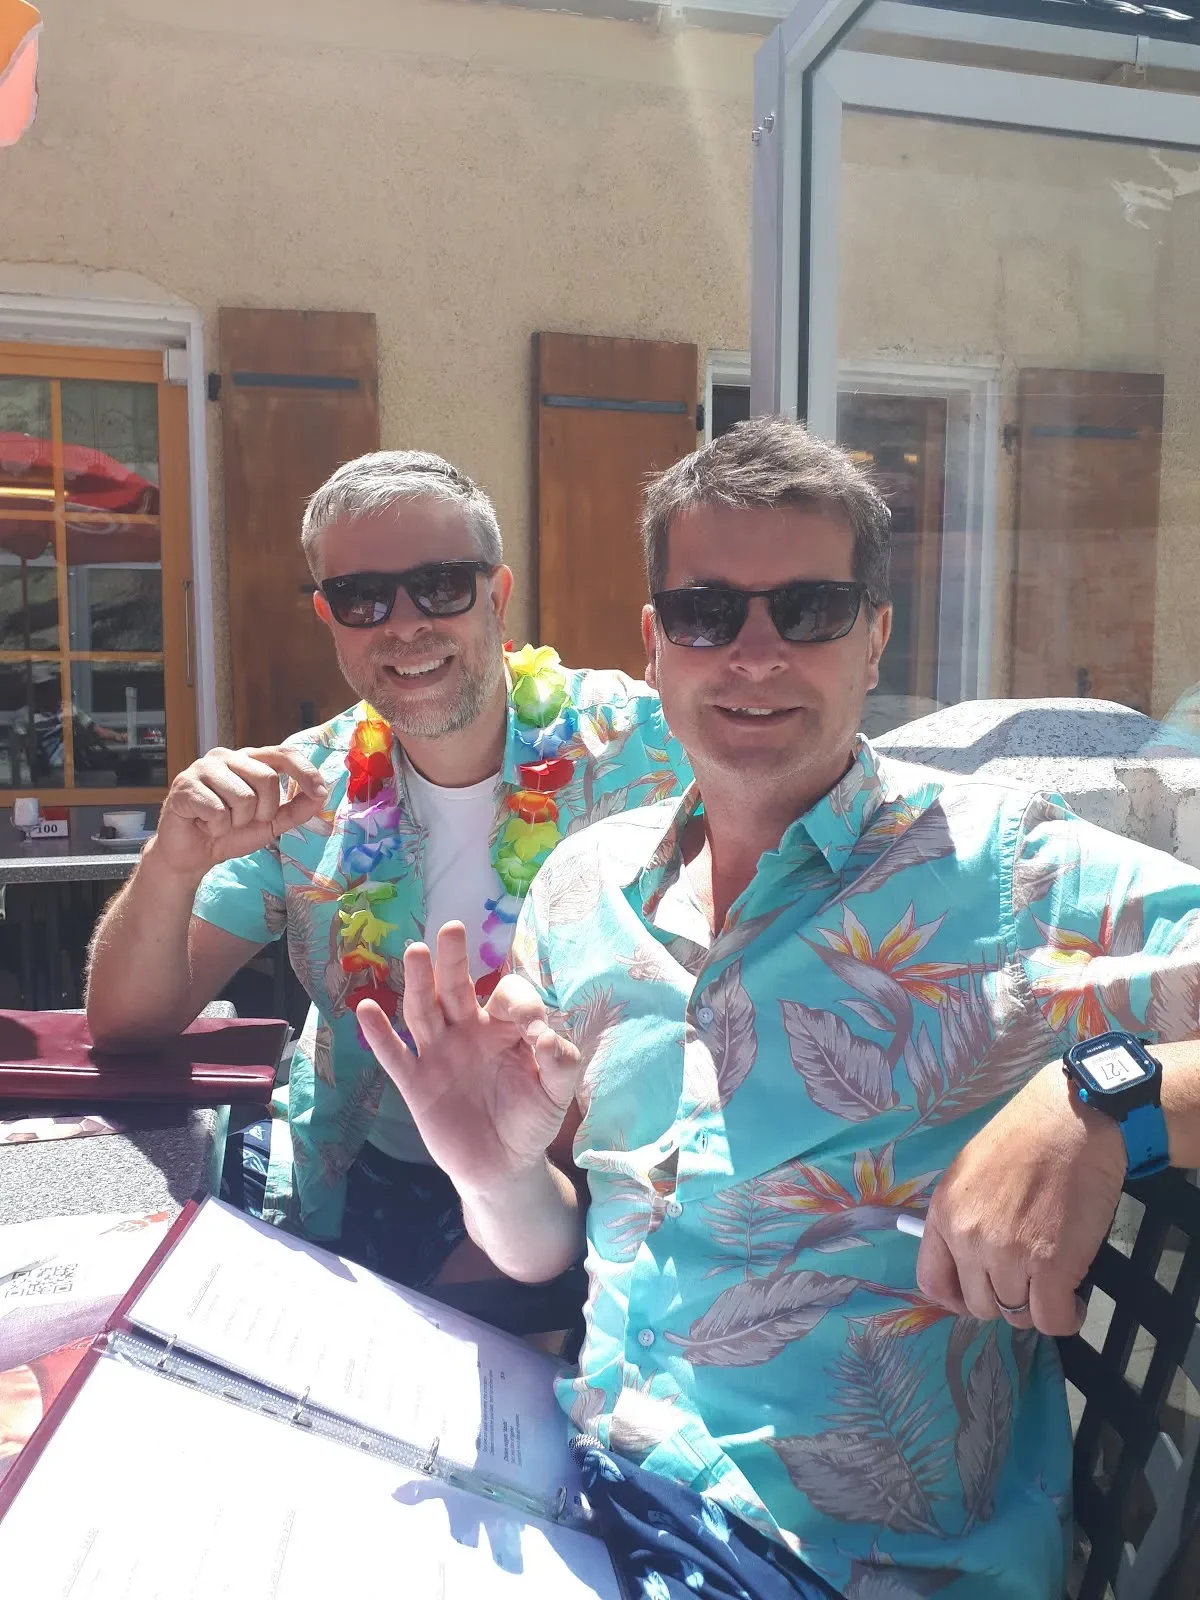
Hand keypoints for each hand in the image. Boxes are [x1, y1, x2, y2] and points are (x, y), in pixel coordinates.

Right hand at [149, 746, 328, 880]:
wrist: (192, 855)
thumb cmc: (229, 833)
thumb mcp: (270, 824)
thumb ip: (295, 810)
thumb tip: (321, 796)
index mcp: (249, 760)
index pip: (283, 754)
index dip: (305, 771)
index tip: (320, 792)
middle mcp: (227, 757)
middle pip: (267, 778)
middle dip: (264, 811)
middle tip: (243, 821)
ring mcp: (203, 768)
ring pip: (243, 796)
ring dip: (237, 821)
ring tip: (221, 822)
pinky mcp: (185, 786)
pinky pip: (217, 810)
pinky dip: (216, 827)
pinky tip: (205, 825)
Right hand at [357, 923, 581, 1198]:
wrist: (503, 1166)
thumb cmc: (531, 1119)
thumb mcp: (557, 1092)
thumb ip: (560, 1061)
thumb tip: (545, 1035)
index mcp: (503, 1028)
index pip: (506, 997)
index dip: (519, 1004)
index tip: (532, 1030)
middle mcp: (467, 1032)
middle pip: (456, 988)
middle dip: (453, 960)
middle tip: (452, 929)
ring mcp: (438, 1055)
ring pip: (424, 1012)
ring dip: (417, 983)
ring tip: (415, 953)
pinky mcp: (417, 1084)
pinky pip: (395, 1056)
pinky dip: (380, 1035)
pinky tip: (368, 1009)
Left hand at [916, 1061, 1127, 1336]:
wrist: (1071, 1118)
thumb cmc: (1027, 1137)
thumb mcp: (971, 1173)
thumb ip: (965, 1217)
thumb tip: (973, 1259)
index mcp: (945, 1214)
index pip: (933, 1282)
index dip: (958, 1298)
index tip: (981, 1293)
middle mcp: (969, 1239)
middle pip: (979, 1305)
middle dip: (1005, 1298)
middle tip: (1028, 1279)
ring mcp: (1009, 1255)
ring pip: (1017, 1316)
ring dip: (1037, 1305)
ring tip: (1054, 1283)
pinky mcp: (1052, 1266)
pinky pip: (1053, 1321)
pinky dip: (1066, 1317)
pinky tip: (1074, 1299)